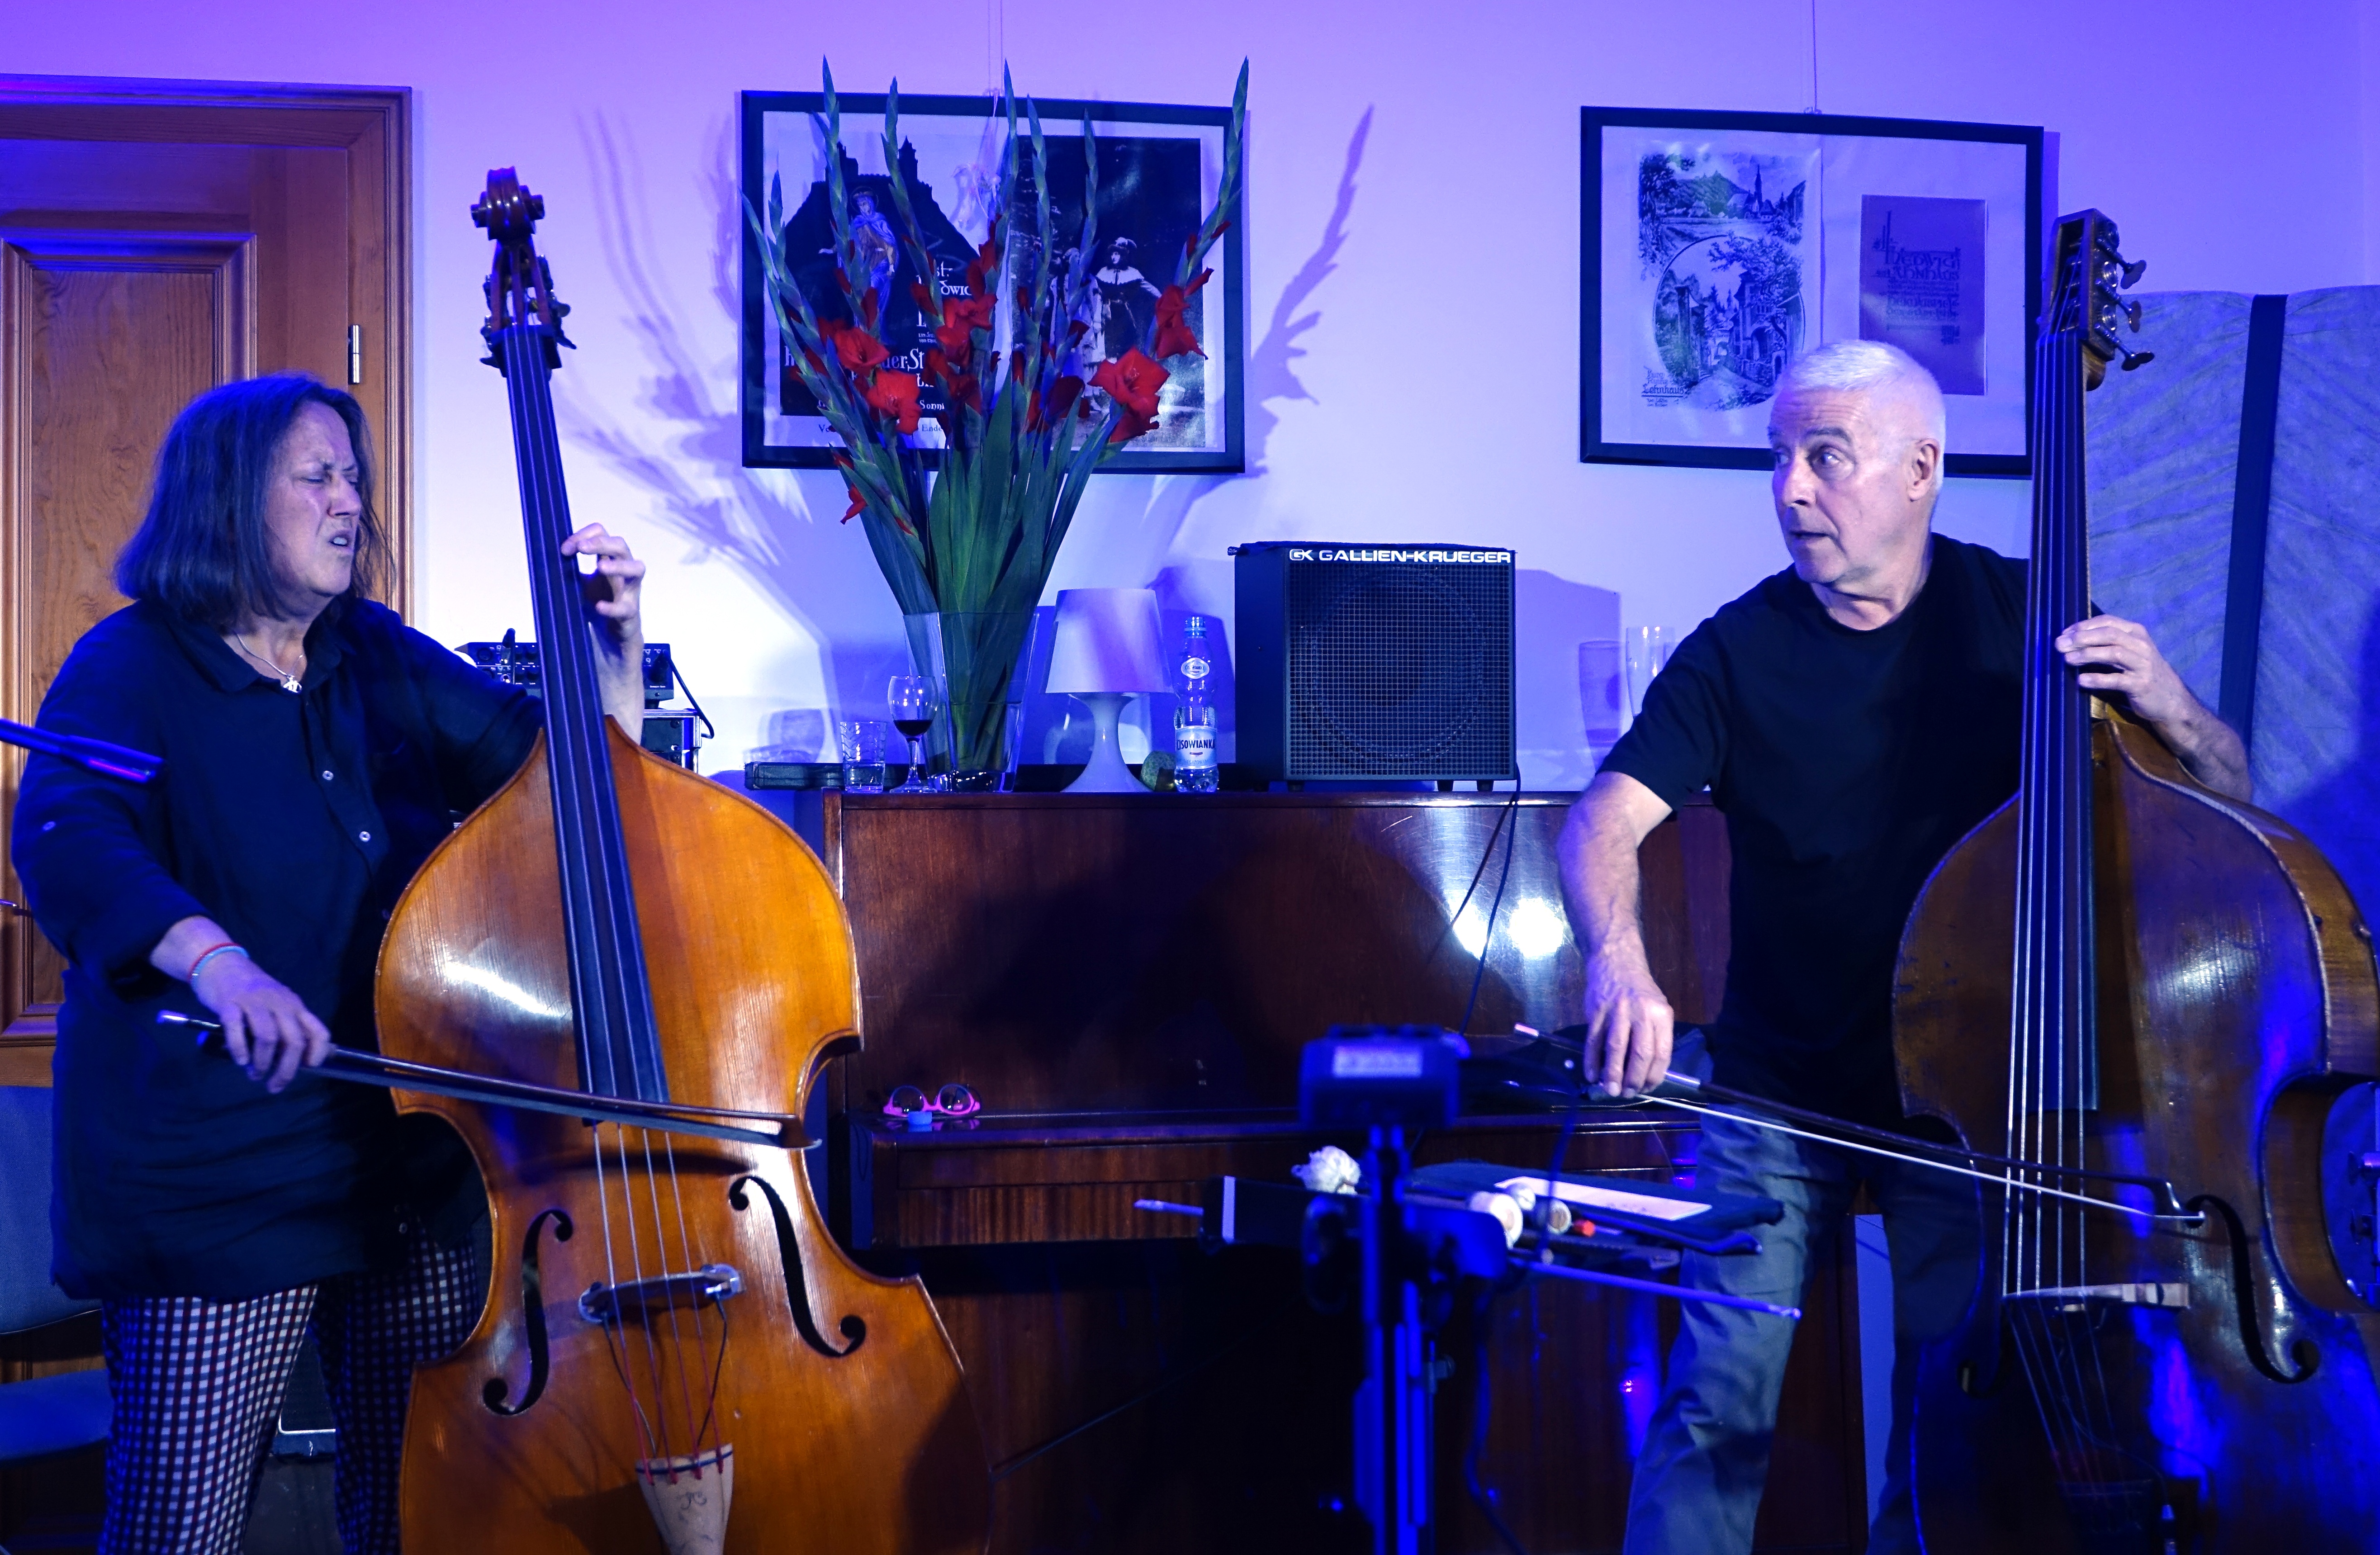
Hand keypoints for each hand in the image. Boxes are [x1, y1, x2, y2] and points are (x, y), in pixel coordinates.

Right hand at [192, 953, 330, 1092]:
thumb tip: (290, 1060)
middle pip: (293, 1041)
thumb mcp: (276, 1003)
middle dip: (287, 1069)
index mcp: (294, 1005)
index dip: (318, 1052)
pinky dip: (240, 1048)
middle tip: (275, 1085)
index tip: (308, 1068)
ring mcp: (254, 1001)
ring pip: (268, 1037)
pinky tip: (240, 1060)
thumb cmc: (250, 990)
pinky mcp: (229, 1002)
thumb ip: (284, 1025)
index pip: (318, 1031)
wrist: (220, 963)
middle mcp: (279, 1003)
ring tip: (256, 1075)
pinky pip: (237, 1028)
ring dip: (263, 1062)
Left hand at [560, 523, 647, 728]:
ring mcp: (628, 598)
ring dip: (619, 565)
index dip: (586, 535)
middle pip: (622, 546)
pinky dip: (613, 608)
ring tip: (600, 568)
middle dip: (601, 542)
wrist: (608, 660)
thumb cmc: (593, 624)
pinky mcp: (630, 622)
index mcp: (605, 569)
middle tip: (581, 548)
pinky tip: (599, 609)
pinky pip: (627, 610)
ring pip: (637, 570)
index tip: (565, 547)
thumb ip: (564, 576)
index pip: (604, 536)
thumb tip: (539, 558)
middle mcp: (619, 580)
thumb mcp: (574, 594)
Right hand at [1583, 950, 1673, 1097]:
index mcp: (1661, 1014)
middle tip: (1628, 1093)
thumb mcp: (1656, 1008)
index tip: (1647, 1088)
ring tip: (1611, 1090)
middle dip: (1634, 1079)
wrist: (1616, 961)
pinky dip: (1592, 1060)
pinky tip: (1592, 1075)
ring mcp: (1617, 1011)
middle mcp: (1641, 1012)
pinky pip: (1594, 1041)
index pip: (1661, 1052)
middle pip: (1640, 1053)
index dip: (1654, 1075)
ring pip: (1616, 1048)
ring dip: (1613, 1073)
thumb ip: (1655, 1036)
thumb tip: (1647, 1072)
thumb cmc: (1639, 990)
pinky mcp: (1597, 1011)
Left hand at [2054, 614, 2191, 725]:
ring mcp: (2143, 664)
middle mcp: (2141, 645)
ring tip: (2067, 659)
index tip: (2064, 633)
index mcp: (2136, 633)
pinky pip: (2117, 680)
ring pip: (2113, 653)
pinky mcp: (2142, 684)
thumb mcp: (2129, 653)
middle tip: (2059, 645)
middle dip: (2082, 638)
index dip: (2084, 626)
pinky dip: (2098, 678)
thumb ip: (2107, 644)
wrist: (2171, 699)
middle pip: (2109, 634)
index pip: (2108, 622)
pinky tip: (2081, 680)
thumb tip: (2071, 640)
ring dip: (2087, 655)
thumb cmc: (2142, 673)